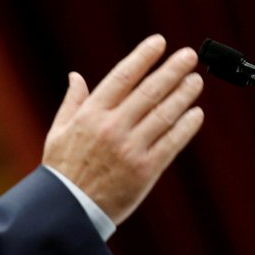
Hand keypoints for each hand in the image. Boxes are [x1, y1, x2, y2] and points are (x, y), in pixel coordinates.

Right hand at [42, 34, 204, 224]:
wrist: (68, 212)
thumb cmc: (62, 170)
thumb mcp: (58, 131)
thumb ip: (72, 102)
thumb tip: (76, 76)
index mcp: (91, 114)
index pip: (123, 76)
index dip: (143, 56)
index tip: (160, 42)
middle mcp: (112, 127)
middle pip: (149, 90)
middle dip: (172, 70)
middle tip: (189, 56)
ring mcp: (130, 149)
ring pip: (164, 114)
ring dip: (184, 95)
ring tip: (196, 80)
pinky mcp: (145, 171)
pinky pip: (171, 143)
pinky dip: (186, 127)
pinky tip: (196, 114)